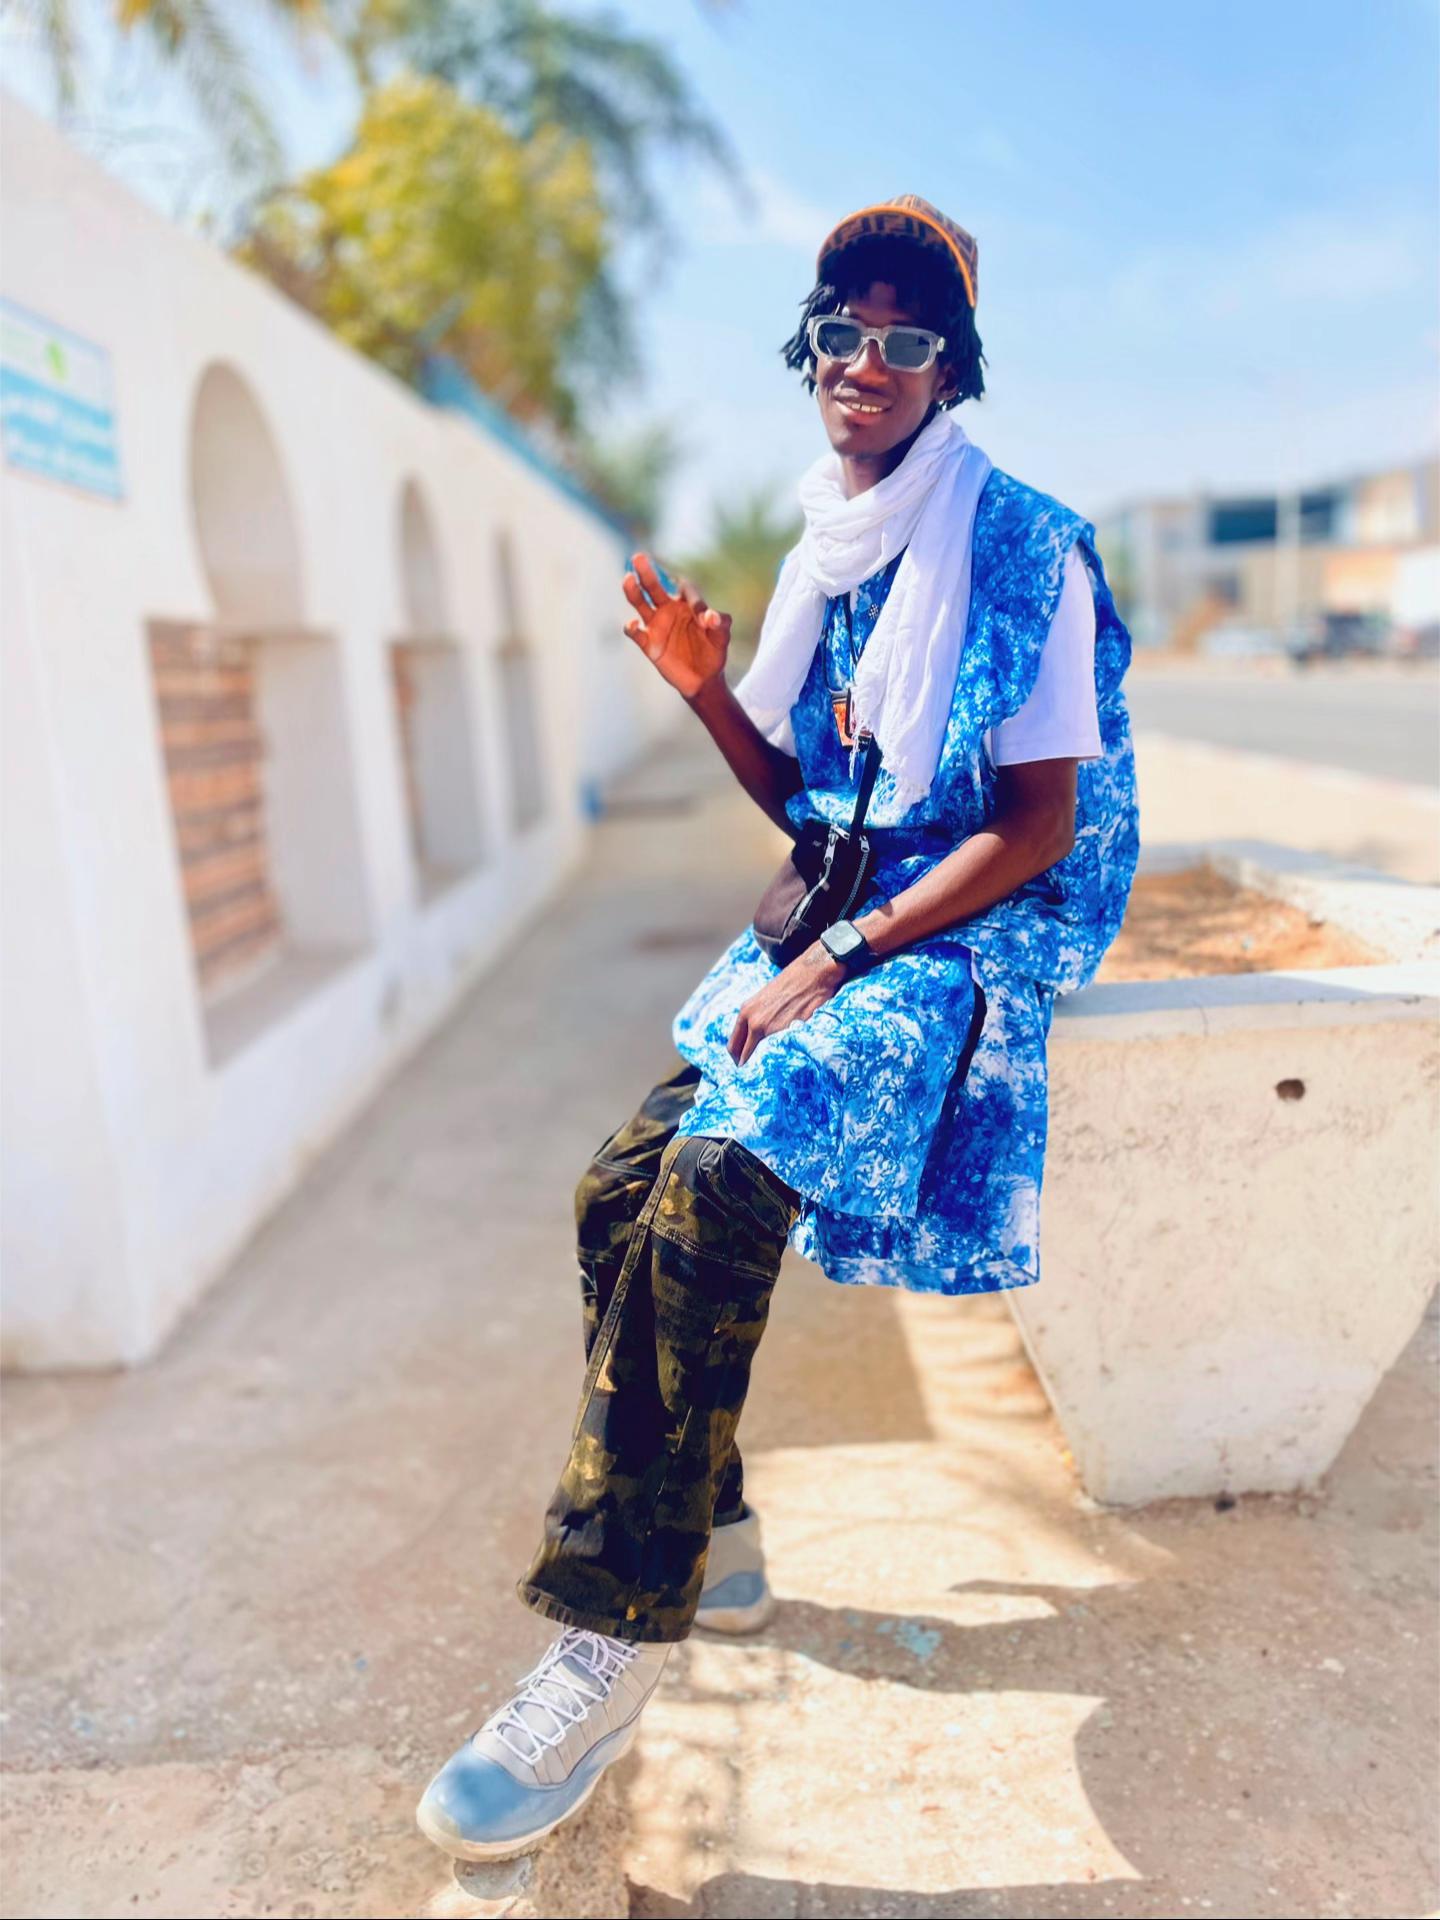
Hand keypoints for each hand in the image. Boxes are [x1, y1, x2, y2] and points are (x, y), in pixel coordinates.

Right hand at [622, 552, 730, 700]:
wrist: (704, 680)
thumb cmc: (714, 652)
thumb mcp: (723, 638)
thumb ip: (720, 624)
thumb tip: (711, 616)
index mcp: (687, 604)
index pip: (684, 589)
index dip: (692, 597)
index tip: (703, 618)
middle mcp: (668, 610)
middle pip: (654, 587)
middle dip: (647, 573)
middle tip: (638, 557)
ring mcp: (657, 626)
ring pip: (640, 604)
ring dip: (633, 591)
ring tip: (628, 578)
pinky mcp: (649, 644)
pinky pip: (636, 634)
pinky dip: (632, 628)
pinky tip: (634, 624)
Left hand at [728, 942, 847, 1065]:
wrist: (814, 973)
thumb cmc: (792, 983)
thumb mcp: (766, 999)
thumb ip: (758, 1016)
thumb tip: (755, 1036)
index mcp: (746, 1012)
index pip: (733, 1045)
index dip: (737, 1057)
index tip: (742, 1065)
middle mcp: (754, 1022)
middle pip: (742, 1054)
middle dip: (747, 1064)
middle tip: (753, 1074)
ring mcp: (771, 1028)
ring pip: (762, 1056)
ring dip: (766, 1063)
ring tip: (773, 1068)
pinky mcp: (789, 1032)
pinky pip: (782, 1052)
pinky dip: (783, 1058)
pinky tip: (789, 1059)